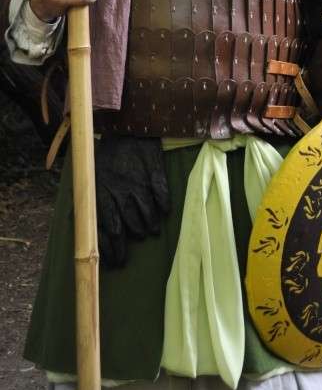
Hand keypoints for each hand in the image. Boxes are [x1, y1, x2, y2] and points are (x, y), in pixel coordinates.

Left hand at [94, 136, 170, 267]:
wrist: (127, 127)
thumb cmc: (107, 156)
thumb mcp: (92, 178)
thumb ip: (92, 203)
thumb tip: (88, 229)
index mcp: (103, 194)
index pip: (107, 229)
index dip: (110, 249)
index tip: (112, 262)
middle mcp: (121, 194)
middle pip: (126, 228)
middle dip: (124, 248)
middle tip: (125, 261)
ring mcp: (140, 186)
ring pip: (145, 215)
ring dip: (147, 227)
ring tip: (150, 231)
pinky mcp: (156, 175)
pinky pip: (161, 196)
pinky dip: (163, 207)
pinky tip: (164, 212)